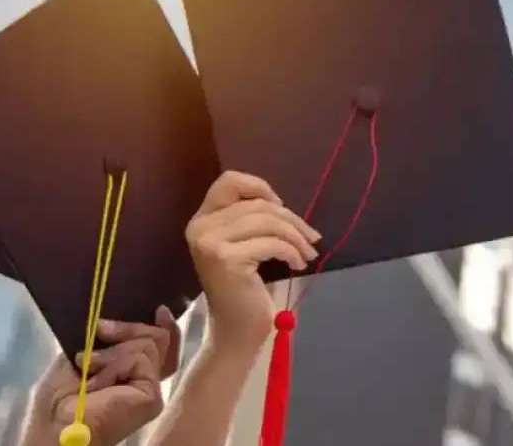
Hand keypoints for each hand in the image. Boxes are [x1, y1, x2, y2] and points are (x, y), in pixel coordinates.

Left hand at [22, 307, 180, 445]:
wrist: (54, 424)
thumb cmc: (60, 397)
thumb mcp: (86, 354)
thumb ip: (113, 340)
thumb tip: (135, 316)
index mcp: (133, 372)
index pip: (163, 346)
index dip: (166, 327)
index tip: (159, 310)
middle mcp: (147, 381)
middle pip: (158, 338)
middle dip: (128, 327)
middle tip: (100, 330)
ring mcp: (152, 390)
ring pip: (148, 344)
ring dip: (111, 353)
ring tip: (88, 369)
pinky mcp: (152, 397)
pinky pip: (140, 359)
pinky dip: (113, 365)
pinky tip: (95, 382)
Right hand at [186, 171, 320, 349]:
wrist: (236, 330)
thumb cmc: (245, 288)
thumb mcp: (246, 245)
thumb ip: (253, 219)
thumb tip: (283, 204)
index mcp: (202, 220)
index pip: (228, 181)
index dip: (260, 187)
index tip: (283, 206)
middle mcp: (200, 227)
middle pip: (257, 204)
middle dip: (292, 219)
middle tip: (312, 239)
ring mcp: (210, 243)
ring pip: (267, 221)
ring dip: (296, 237)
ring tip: (308, 254)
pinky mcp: (226, 260)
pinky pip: (272, 243)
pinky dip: (292, 252)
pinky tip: (298, 264)